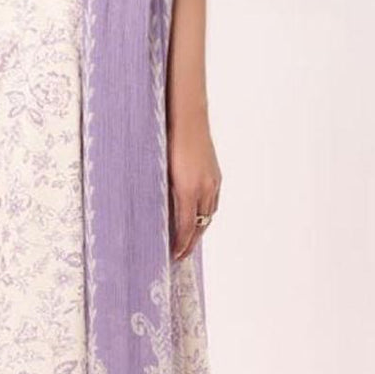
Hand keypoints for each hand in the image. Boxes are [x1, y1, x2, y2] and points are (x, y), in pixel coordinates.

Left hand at [168, 109, 220, 260]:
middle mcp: (204, 188)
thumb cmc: (167, 140)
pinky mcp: (216, 174)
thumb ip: (162, 193)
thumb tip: (158, 212)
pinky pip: (213, 202)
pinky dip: (206, 214)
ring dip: (200, 229)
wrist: (187, 117)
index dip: (181, 244)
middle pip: (200, 225)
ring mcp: (212, 181)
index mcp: (187, 189)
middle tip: (181, 254)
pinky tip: (199, 215)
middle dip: (191, 242)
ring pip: (209, 214)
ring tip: (190, 239)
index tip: (175, 256)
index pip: (186, 227)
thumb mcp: (159, 170)